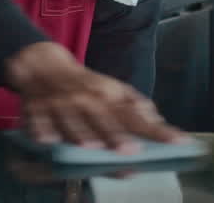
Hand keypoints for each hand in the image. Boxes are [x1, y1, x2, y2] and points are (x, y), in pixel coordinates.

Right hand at [5, 41, 183, 152]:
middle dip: (115, 134)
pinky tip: (47, 141)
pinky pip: (39, 122)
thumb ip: (134, 105)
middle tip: (130, 150)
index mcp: (107, 95)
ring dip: (81, 134)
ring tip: (91, 147)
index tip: (176, 142)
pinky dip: (42, 130)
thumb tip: (158, 121)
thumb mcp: (111, 88)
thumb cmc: (83, 83)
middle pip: (102, 120)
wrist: (42, 64)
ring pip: (71, 121)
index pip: (135, 116)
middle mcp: (86, 100)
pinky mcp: (36, 110)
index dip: (156, 131)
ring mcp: (60, 105)